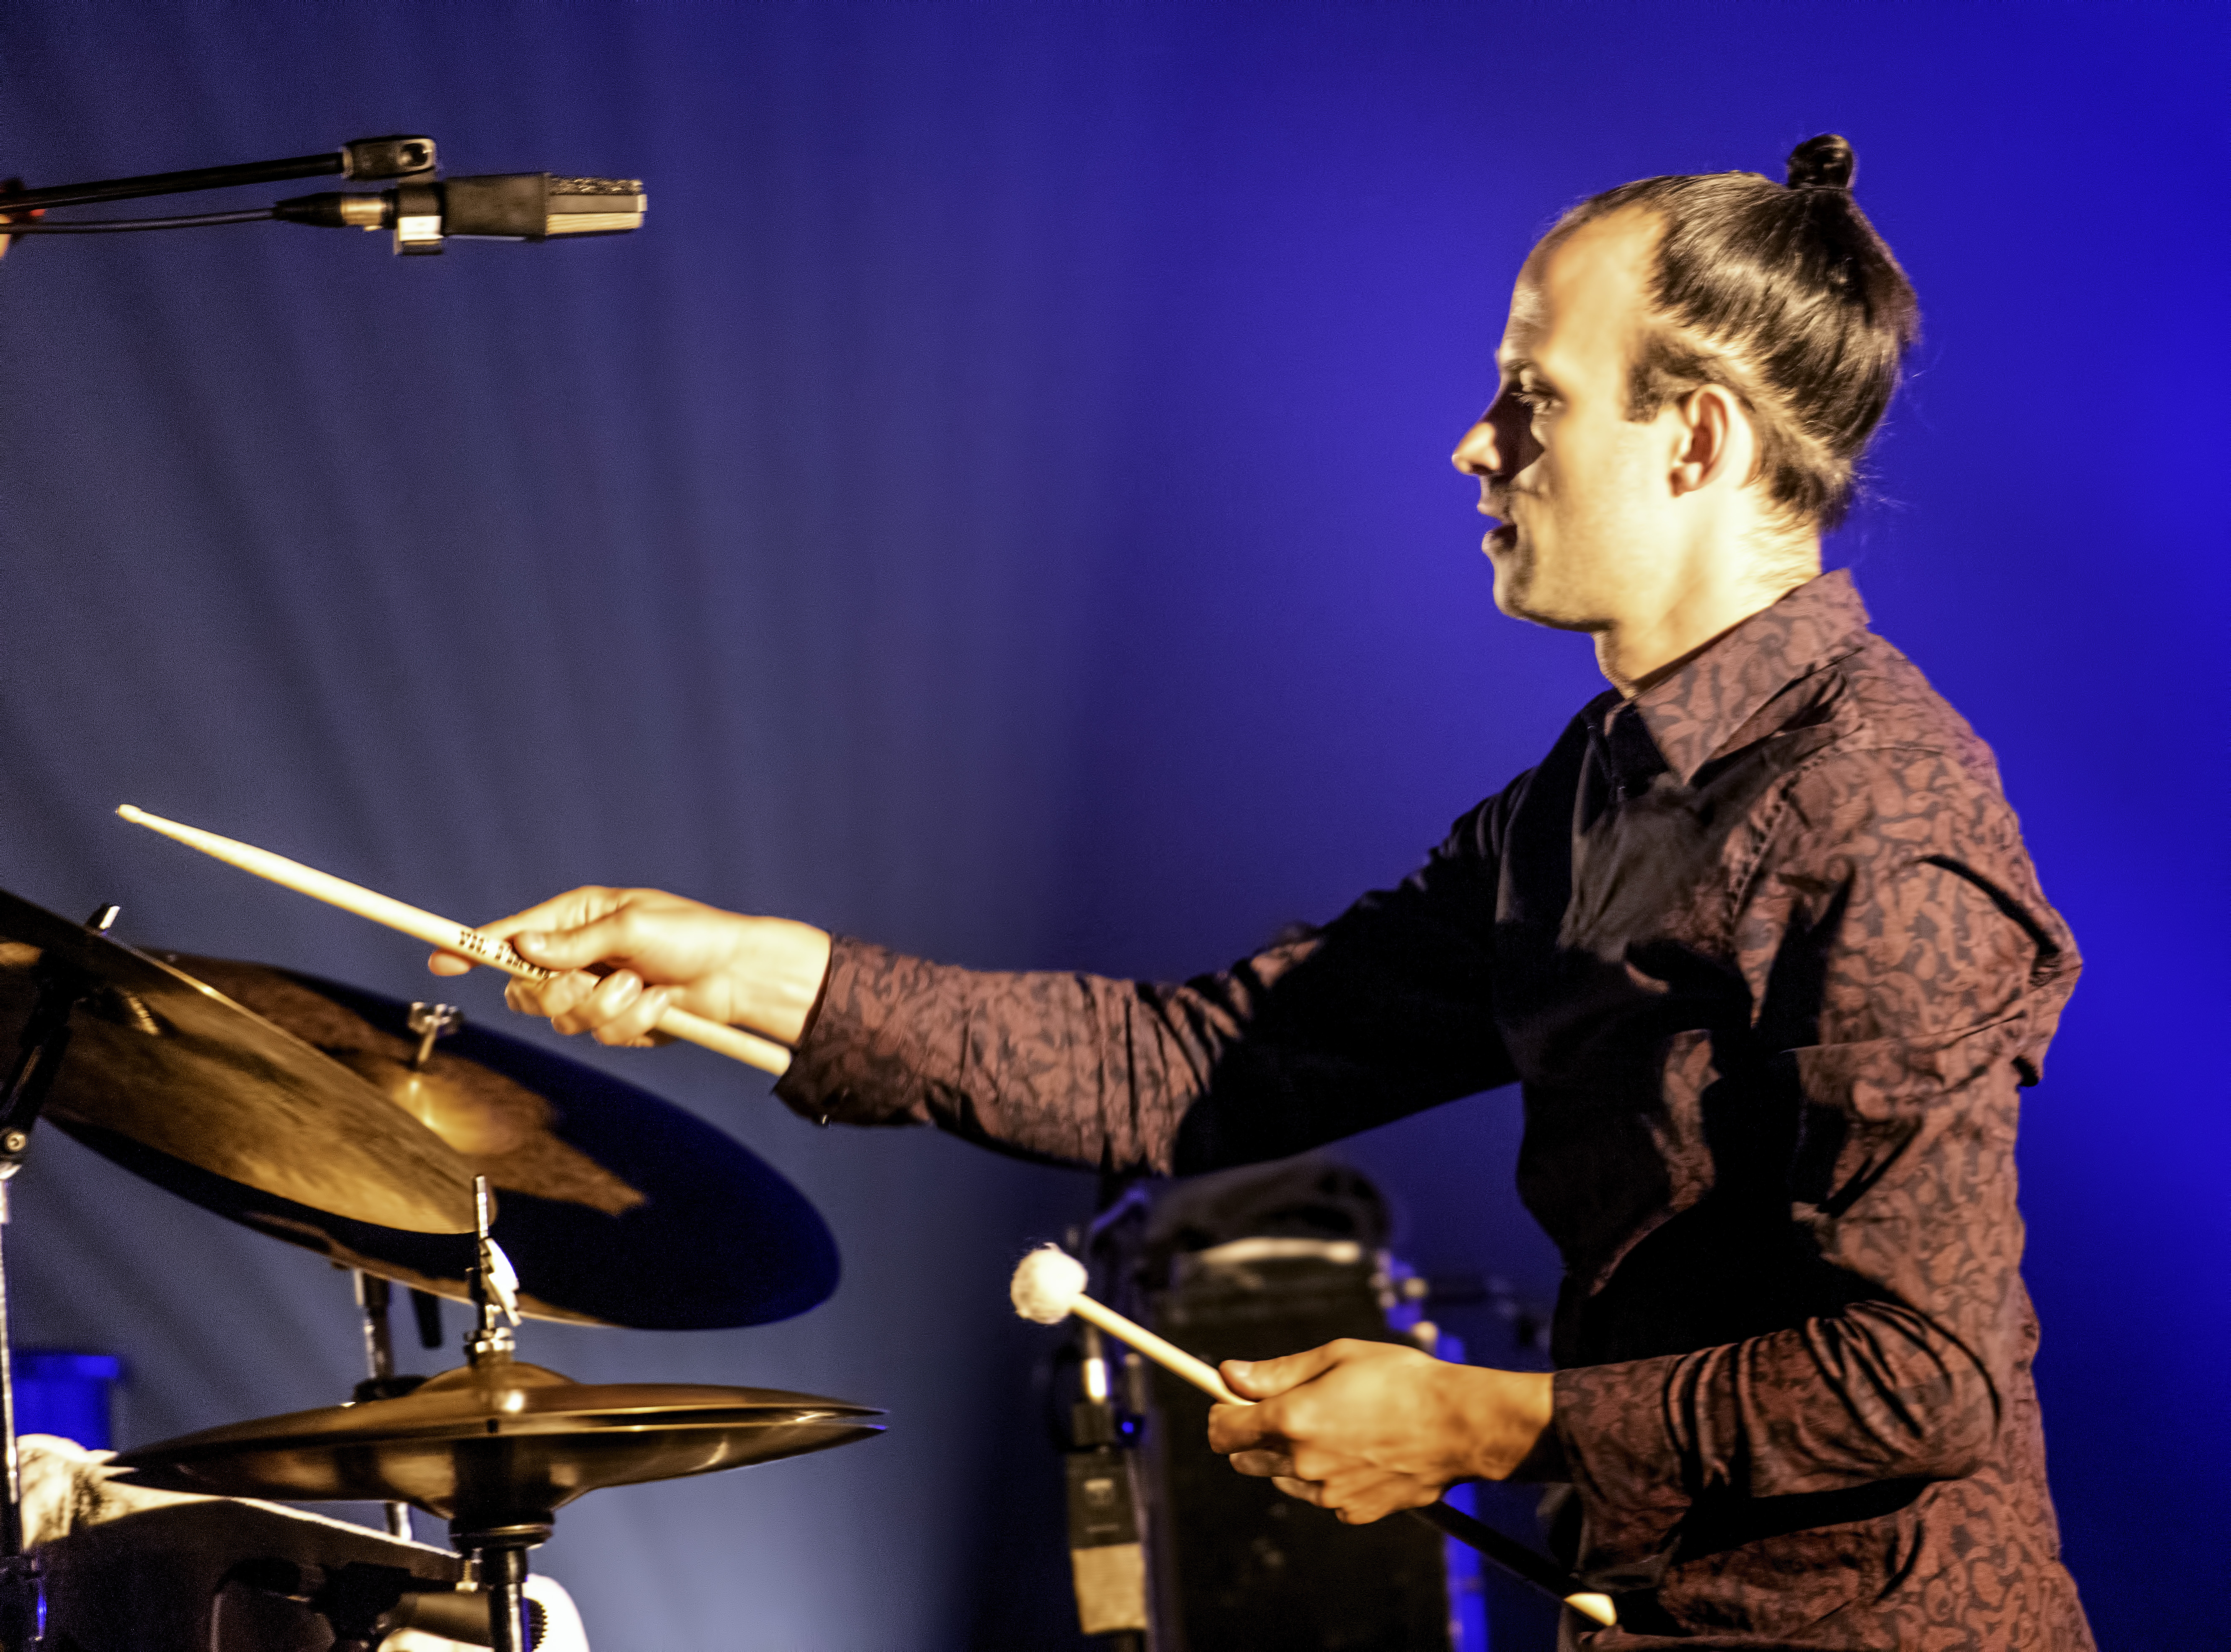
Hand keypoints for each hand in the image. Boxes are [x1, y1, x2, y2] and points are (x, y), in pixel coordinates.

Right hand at [427, 886, 830, 1048]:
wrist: (736, 976)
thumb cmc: (691, 935)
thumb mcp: (631, 927)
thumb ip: (575, 943)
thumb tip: (522, 944)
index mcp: (576, 918)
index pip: (512, 935)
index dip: (474, 948)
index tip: (440, 957)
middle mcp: (579, 957)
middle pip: (526, 989)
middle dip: (559, 992)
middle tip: (597, 981)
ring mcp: (596, 992)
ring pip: (563, 1019)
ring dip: (608, 1007)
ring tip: (645, 988)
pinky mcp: (616, 1023)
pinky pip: (601, 1035)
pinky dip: (632, 1022)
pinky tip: (660, 1006)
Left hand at [1206, 1339, 1559, 1524]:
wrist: (1459, 1425)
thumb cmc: (1401, 1379)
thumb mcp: (1337, 1356)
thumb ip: (1278, 1372)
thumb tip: (1229, 1374)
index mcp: (1292, 1420)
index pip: (1224, 1431)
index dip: (1222, 1414)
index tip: (1230, 1403)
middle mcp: (1303, 1463)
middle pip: (1248, 1459)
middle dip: (1255, 1436)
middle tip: (1288, 1410)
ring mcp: (1328, 1494)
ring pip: (1285, 1480)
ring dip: (1293, 1458)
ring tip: (1335, 1427)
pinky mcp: (1353, 1512)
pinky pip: (1323, 1496)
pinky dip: (1329, 1478)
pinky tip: (1359, 1452)